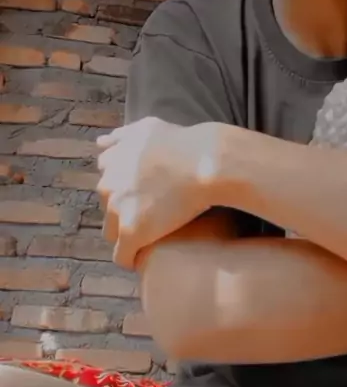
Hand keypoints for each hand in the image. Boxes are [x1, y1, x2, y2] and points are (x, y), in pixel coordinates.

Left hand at [96, 117, 222, 268]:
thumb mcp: (146, 128)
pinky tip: (146, 257)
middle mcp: (108, 183)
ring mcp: (118, 208)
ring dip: (128, 234)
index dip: (125, 192)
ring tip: (151, 235)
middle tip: (152, 213)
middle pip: (109, 208)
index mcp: (111, 162)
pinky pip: (122, 256)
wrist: (206, 162)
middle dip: (125, 210)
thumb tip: (100, 143)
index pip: (107, 185)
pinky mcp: (131, 231)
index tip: (143, 197)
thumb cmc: (183, 143)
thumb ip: (121, 136)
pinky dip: (132, 258)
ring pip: (113, 232)